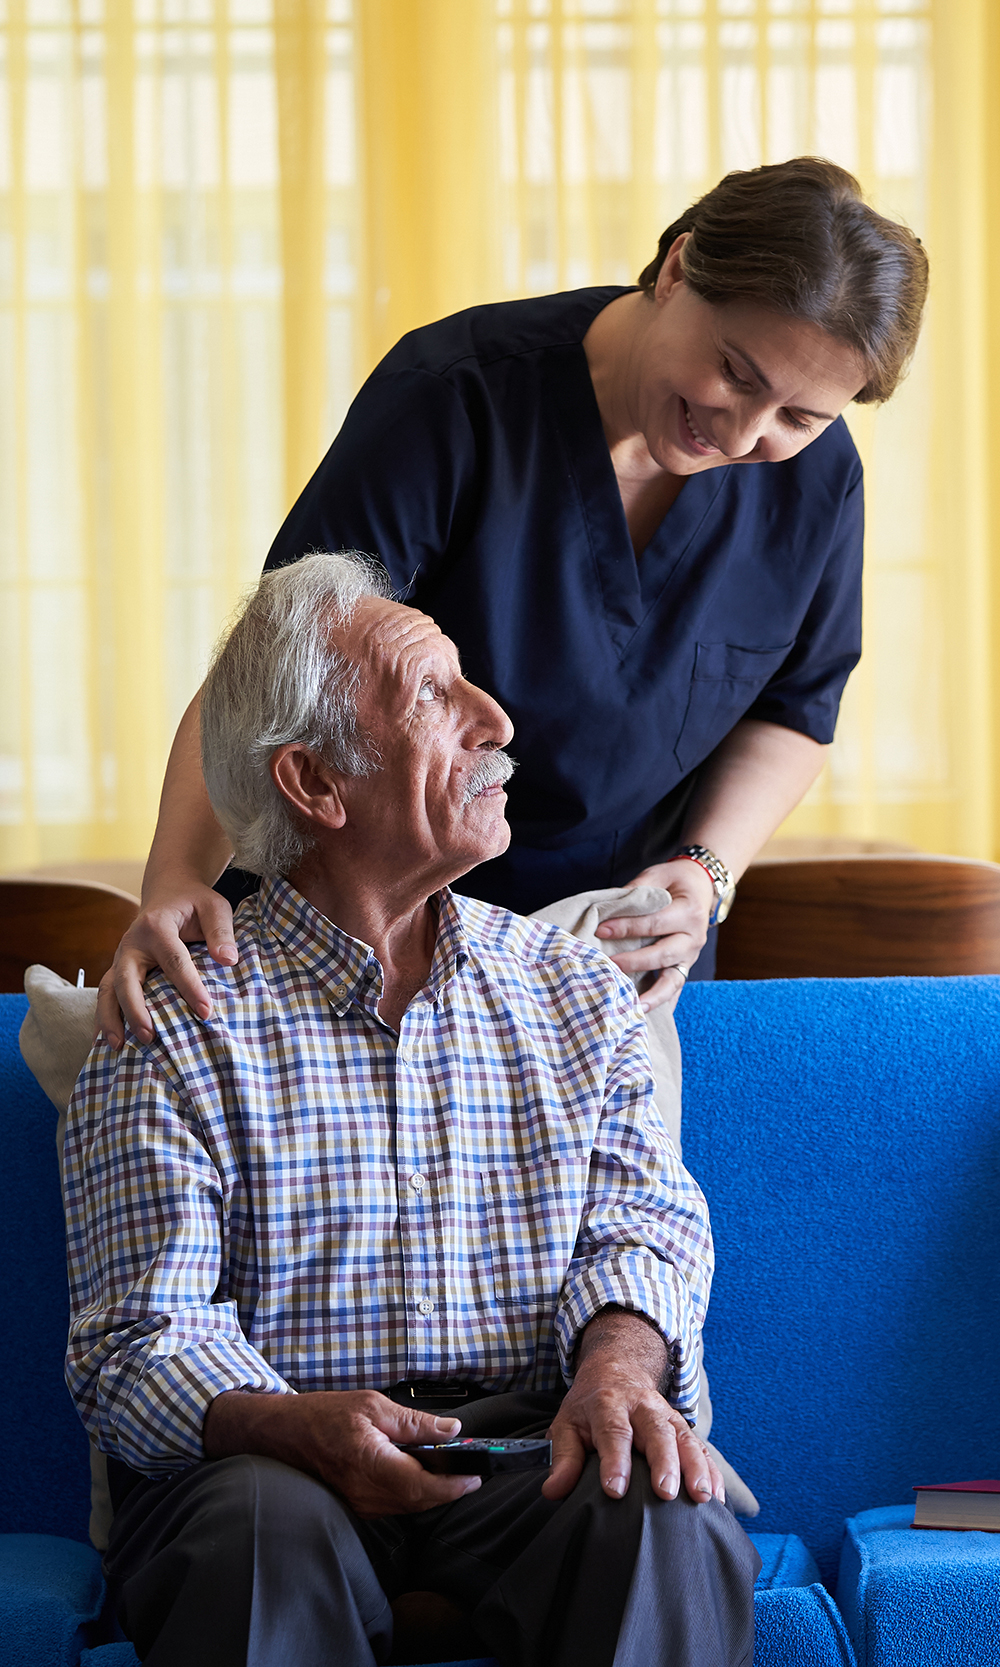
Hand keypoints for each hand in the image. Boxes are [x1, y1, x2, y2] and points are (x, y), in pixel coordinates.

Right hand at [96, 880, 238, 1048]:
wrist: (168, 891)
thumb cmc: (194, 902)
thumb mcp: (214, 907)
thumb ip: (221, 932)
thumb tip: (228, 960)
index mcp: (156, 926)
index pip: (174, 961)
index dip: (190, 987)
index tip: (206, 1012)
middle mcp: (131, 943)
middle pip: (126, 979)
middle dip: (135, 1009)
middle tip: (150, 1037)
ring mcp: (120, 957)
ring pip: (107, 990)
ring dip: (110, 1019)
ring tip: (118, 1046)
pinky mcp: (118, 969)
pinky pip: (106, 995)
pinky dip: (104, 1018)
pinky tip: (104, 1042)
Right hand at [204, 1389, 481, 1517]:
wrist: (282, 1433)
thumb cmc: (323, 1414)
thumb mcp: (372, 1405)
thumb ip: (414, 1422)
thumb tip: (450, 1430)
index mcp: (372, 1464)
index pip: (423, 1487)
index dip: (454, 1486)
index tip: (475, 1477)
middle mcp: (366, 1493)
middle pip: (420, 1502)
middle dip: (449, 1490)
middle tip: (470, 1472)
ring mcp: (359, 1504)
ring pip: (408, 1507)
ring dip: (432, 1493)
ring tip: (451, 1471)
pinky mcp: (356, 1505)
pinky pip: (393, 1506)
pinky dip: (412, 1494)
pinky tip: (421, 1475)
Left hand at [543, 1352, 723, 1507]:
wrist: (617, 1370)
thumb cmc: (589, 1407)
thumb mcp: (567, 1423)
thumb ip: (563, 1457)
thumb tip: (552, 1491)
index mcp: (609, 1404)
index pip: (613, 1431)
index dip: (615, 1460)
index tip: (615, 1490)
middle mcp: (642, 1407)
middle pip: (656, 1432)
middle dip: (663, 1462)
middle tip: (666, 1492)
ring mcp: (666, 1416)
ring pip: (684, 1438)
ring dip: (695, 1467)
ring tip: (702, 1497)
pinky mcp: (682, 1428)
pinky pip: (701, 1448)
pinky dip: (711, 1471)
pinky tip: (716, 1497)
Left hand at [595, 857, 716, 1012]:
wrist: (703, 886)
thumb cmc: (676, 880)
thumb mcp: (657, 876)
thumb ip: (636, 891)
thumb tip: (607, 909)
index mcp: (688, 912)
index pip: (653, 923)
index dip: (626, 927)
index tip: (600, 929)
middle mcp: (694, 937)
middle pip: (662, 954)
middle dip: (633, 962)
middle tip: (607, 966)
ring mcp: (691, 956)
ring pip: (673, 980)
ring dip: (652, 995)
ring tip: (631, 1007)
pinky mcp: (686, 966)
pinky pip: (675, 989)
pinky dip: (662, 1004)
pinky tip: (646, 1016)